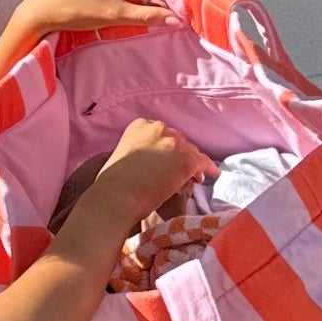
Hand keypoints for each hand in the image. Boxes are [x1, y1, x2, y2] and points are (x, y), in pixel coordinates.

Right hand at [84, 120, 212, 235]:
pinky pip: (203, 162)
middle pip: (178, 140)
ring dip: (193, 163)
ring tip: (195, 175)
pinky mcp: (186, 160)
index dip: (166, 147)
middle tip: (180, 169)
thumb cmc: (111, 184)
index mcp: (139, 125)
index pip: (161, 133)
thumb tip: (144, 161)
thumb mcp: (121, 155)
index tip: (168, 157)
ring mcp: (174, 143)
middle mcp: (158, 128)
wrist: (117, 196)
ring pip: (191, 151)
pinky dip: (208, 169)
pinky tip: (210, 175)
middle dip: (179, 154)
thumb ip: (135, 151)